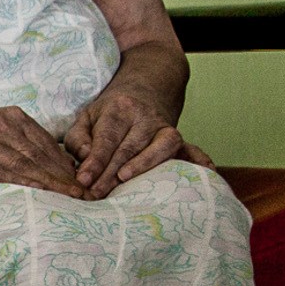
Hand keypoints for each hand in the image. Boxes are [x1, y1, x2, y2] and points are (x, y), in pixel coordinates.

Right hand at [0, 107, 85, 197]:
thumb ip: (15, 142)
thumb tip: (46, 163)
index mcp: (10, 116)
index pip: (46, 142)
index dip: (67, 163)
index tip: (84, 179)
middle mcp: (2, 124)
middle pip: (42, 153)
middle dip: (66, 174)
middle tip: (87, 192)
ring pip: (28, 163)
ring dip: (53, 182)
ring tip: (72, 196)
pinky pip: (6, 173)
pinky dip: (28, 184)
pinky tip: (43, 194)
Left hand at [64, 78, 206, 198]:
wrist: (144, 91)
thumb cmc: (109, 113)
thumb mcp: (86, 117)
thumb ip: (79, 139)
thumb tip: (86, 158)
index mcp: (121, 109)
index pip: (107, 138)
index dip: (95, 161)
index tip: (83, 180)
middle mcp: (146, 117)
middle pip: (129, 148)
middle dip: (110, 174)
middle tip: (94, 194)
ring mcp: (165, 128)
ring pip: (159, 148)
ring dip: (142, 168)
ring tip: (123, 183)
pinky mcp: (179, 139)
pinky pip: (192, 148)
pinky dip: (199, 159)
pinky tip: (205, 172)